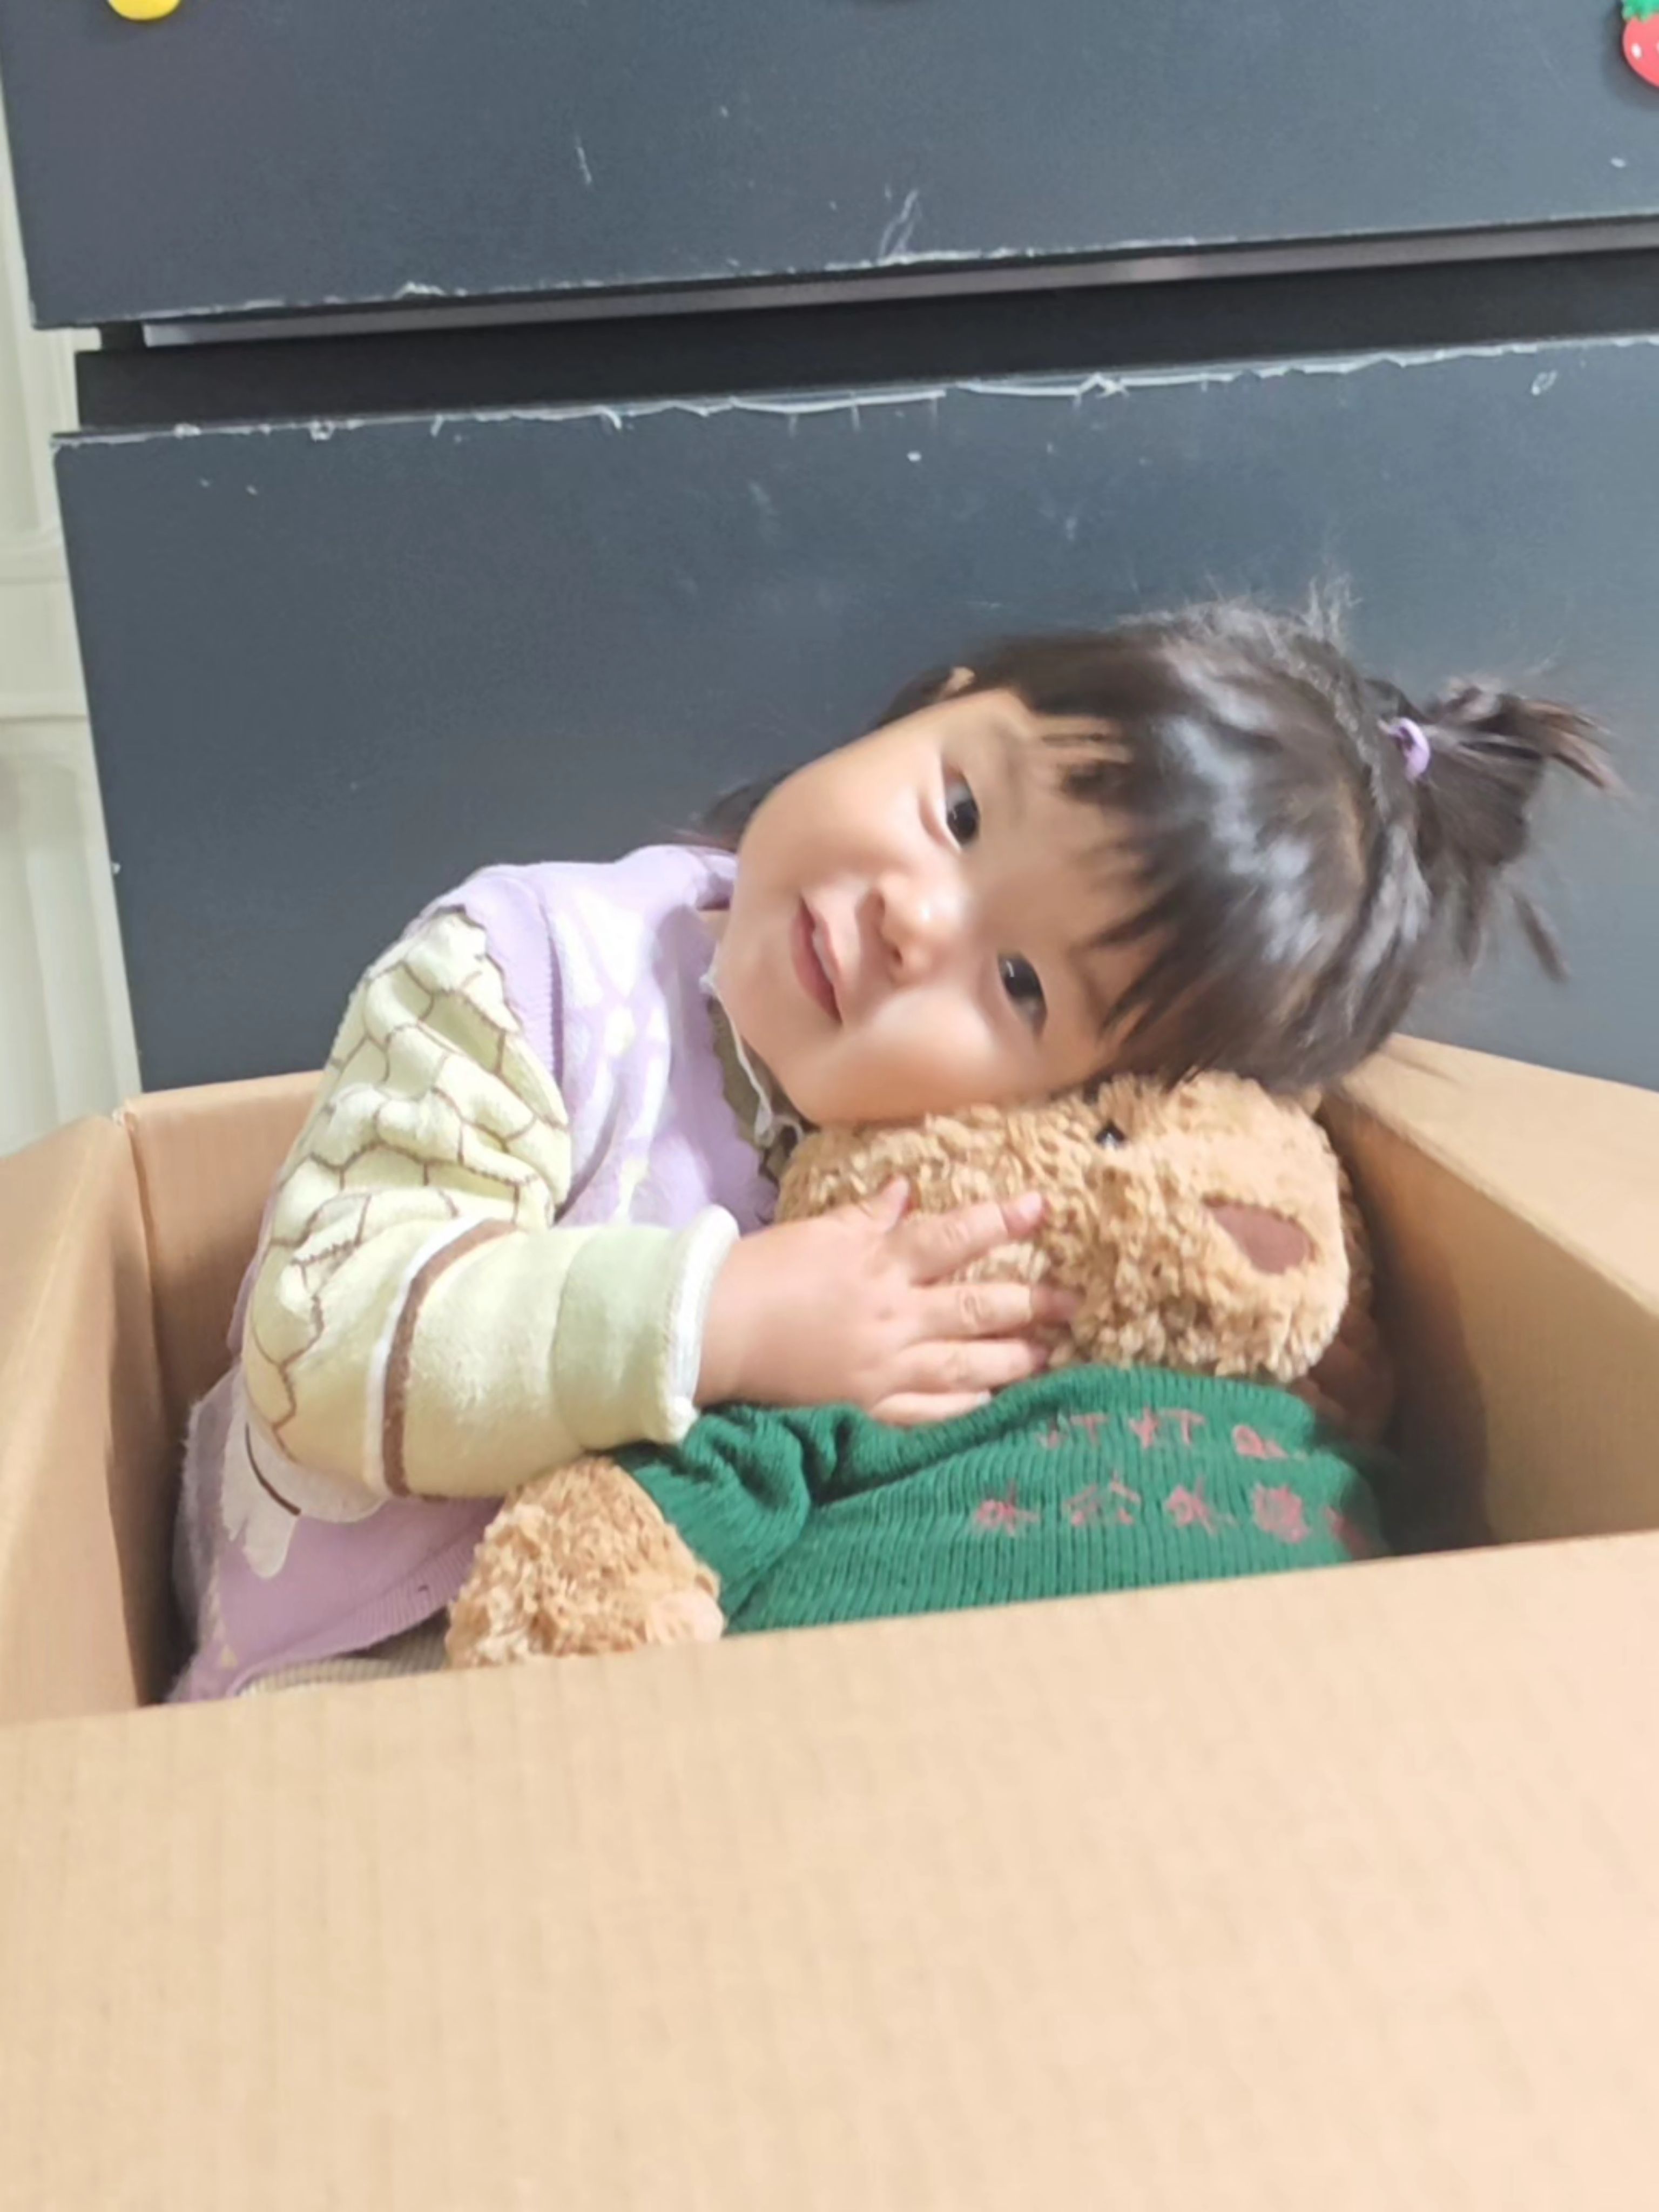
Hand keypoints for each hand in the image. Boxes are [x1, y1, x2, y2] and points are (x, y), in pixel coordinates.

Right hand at [697, 1181, 1076, 1425]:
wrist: (713, 1333)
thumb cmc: (761, 1273)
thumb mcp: (817, 1231)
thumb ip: (869, 1216)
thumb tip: (908, 1190)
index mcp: (881, 1263)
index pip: (955, 1236)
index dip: (1003, 1221)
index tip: (1044, 1209)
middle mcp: (895, 1315)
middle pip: (978, 1307)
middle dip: (1031, 1303)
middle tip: (1072, 1303)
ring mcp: (886, 1367)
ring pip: (966, 1364)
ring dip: (1012, 1359)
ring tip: (1046, 1355)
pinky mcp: (868, 1408)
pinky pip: (930, 1412)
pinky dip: (964, 1406)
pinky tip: (991, 1401)